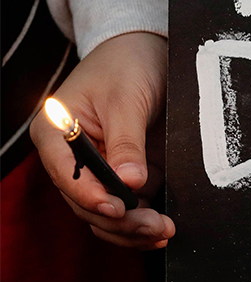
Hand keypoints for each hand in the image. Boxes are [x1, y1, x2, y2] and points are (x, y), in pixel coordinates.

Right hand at [30, 32, 173, 249]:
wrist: (145, 49)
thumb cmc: (127, 64)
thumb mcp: (127, 100)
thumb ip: (127, 143)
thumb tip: (130, 183)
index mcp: (55, 132)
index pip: (66, 173)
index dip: (89, 195)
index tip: (117, 207)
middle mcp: (71, 156)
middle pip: (85, 201)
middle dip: (119, 218)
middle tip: (155, 227)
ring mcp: (97, 169)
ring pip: (104, 213)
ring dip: (131, 228)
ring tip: (163, 232)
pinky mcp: (123, 173)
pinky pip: (127, 206)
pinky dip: (141, 221)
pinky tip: (162, 230)